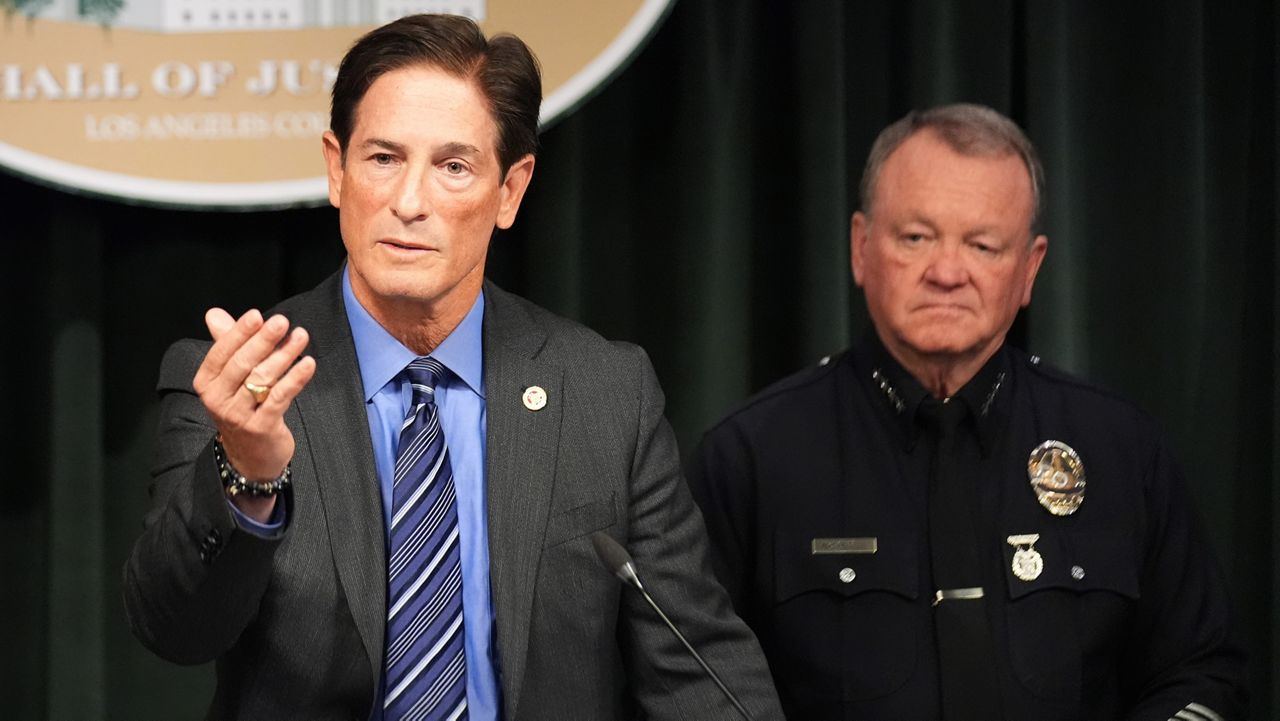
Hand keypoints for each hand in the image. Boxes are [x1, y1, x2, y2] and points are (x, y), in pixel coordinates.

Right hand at [193, 308, 315, 518]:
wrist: (251, 457)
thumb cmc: (243, 408)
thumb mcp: (231, 378)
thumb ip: (227, 344)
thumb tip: (214, 313)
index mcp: (206, 383)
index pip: (221, 353)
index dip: (239, 333)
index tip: (257, 316)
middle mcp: (217, 399)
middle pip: (242, 364)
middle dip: (263, 340)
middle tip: (282, 321)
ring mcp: (238, 415)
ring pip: (262, 379)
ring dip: (284, 355)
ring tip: (301, 337)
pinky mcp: (261, 427)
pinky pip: (280, 398)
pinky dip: (295, 379)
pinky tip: (309, 364)